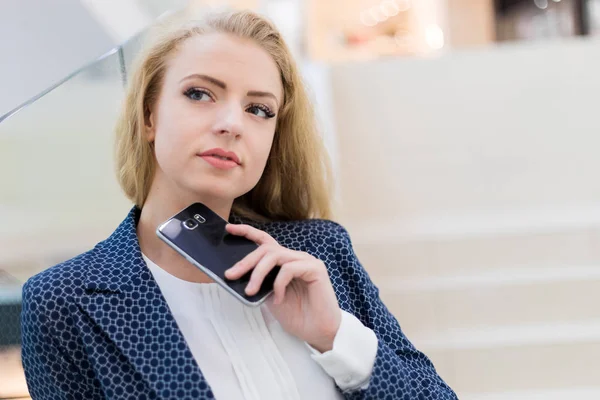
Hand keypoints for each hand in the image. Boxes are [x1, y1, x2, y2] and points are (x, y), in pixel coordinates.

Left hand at [224, 223, 341, 351]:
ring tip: (251, 291)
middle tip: (231, 275)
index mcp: (284, 262)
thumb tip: (236, 273)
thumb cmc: (296, 315)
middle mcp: (295, 257)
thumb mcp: (268, 296)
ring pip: (275, 255)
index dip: (247, 232)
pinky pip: (289, 268)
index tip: (229, 228)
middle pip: (266, 249)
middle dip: (246, 261)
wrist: (317, 331)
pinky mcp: (315, 268)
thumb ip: (258, 282)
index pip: (265, 241)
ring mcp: (306, 261)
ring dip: (258, 273)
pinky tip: (278, 299)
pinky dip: (278, 284)